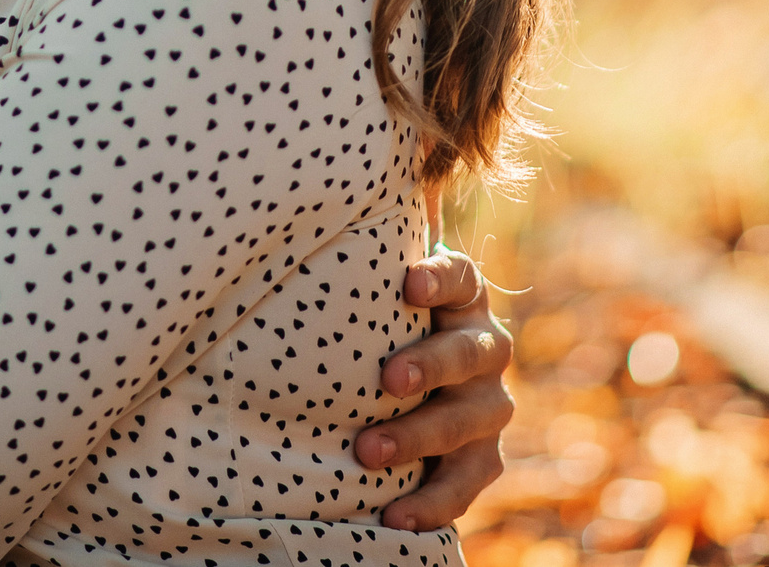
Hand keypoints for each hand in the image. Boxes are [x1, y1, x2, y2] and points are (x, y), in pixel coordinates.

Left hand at [357, 246, 515, 530]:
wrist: (414, 393)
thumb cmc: (374, 334)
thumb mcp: (371, 304)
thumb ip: (352, 281)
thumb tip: (279, 251)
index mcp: (461, 301)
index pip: (462, 278)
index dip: (440, 279)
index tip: (409, 285)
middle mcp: (485, 348)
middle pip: (469, 352)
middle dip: (430, 366)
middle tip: (388, 380)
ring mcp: (489, 405)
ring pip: (469, 420)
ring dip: (419, 437)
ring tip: (367, 451)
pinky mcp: (485, 456)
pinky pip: (467, 482)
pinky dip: (432, 501)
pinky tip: (393, 516)